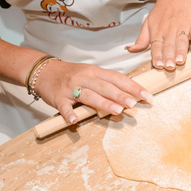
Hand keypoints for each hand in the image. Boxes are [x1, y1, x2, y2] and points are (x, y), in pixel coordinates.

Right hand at [34, 60, 151, 123]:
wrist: (43, 70)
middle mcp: (84, 77)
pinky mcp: (58, 98)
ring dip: (103, 103)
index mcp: (95, 71)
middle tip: (134, 104)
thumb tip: (130, 94)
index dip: (133, 86)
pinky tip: (75, 120)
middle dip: (120, 95)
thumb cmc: (72, 74)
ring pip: (89, 95)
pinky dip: (69, 114)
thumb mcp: (91, 73)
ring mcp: (70, 88)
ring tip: (117, 111)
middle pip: (105, 86)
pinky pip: (64, 107)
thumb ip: (107, 83)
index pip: (118, 78)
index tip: (147, 96)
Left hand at [127, 0, 190, 70]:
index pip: (156, 46)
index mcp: (158, 32)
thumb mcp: (148, 24)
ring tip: (181, 61)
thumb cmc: (162, 12)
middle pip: (169, 45)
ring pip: (181, 41)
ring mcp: (182, 27)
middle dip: (169, 56)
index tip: (158, 65)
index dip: (157, 56)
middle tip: (169, 67)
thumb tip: (130, 50)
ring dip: (181, 51)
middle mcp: (169, 30)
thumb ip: (141, 40)